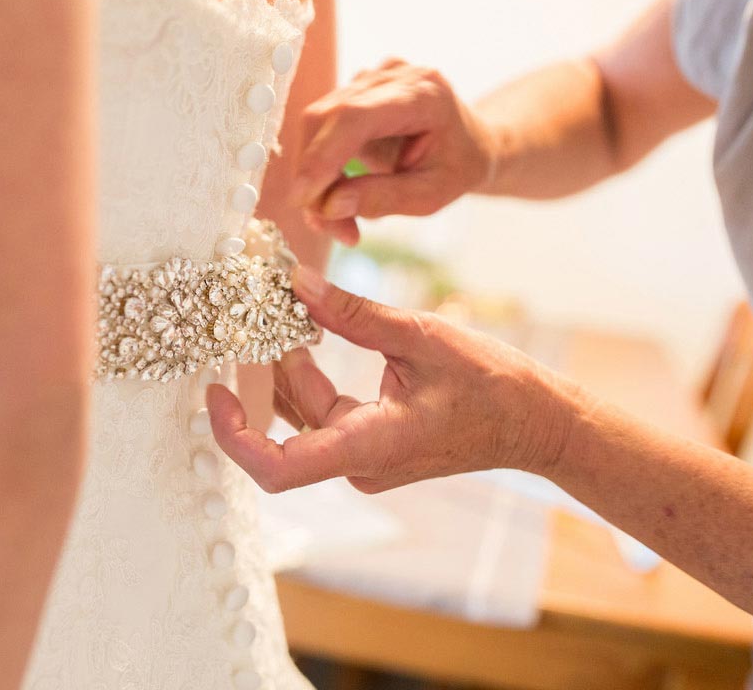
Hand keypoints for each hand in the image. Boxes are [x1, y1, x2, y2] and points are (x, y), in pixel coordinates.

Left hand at [207, 267, 578, 492]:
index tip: (216, 391)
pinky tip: (306, 331)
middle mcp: (358, 463)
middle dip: (259, 376)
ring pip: (301, 418)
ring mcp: (364, 458)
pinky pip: (323, 414)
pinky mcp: (371, 444)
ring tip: (276, 309)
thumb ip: (353, 314)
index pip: (277, 469)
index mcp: (368, 448)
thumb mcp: (420, 336)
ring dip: (285, 368)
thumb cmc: (493, 386)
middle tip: (245, 318)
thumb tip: (295, 283)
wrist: (537, 424)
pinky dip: (309, 375)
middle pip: (282, 431)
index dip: (234, 437)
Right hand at [292, 58, 495, 245]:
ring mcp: (369, 79)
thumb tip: (329, 205)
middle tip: (327, 225)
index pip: (355, 116)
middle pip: (327, 119)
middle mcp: (392, 76)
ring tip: (340, 222)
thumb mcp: (433, 194)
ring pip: (317, 127)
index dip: (321, 156)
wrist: (471, 141)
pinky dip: (321, 168)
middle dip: (315, 177)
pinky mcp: (353, 91)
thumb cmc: (459, 166)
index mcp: (422, 94)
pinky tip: (340, 196)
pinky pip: (321, 130)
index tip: (302, 199)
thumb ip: (384, 198)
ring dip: (316, 178)